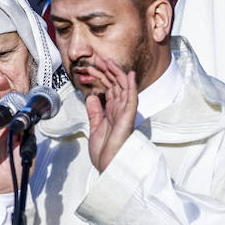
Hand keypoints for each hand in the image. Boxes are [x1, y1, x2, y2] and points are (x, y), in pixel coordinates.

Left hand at [83, 56, 137, 171]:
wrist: (109, 166)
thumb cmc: (105, 152)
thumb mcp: (95, 127)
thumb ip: (95, 112)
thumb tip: (92, 97)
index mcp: (113, 111)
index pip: (109, 88)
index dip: (102, 76)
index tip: (93, 66)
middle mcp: (120, 110)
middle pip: (115, 84)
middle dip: (107, 70)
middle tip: (99, 58)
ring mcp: (125, 112)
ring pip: (123, 87)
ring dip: (117, 73)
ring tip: (109, 61)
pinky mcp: (128, 117)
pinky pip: (132, 99)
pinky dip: (131, 86)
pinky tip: (130, 75)